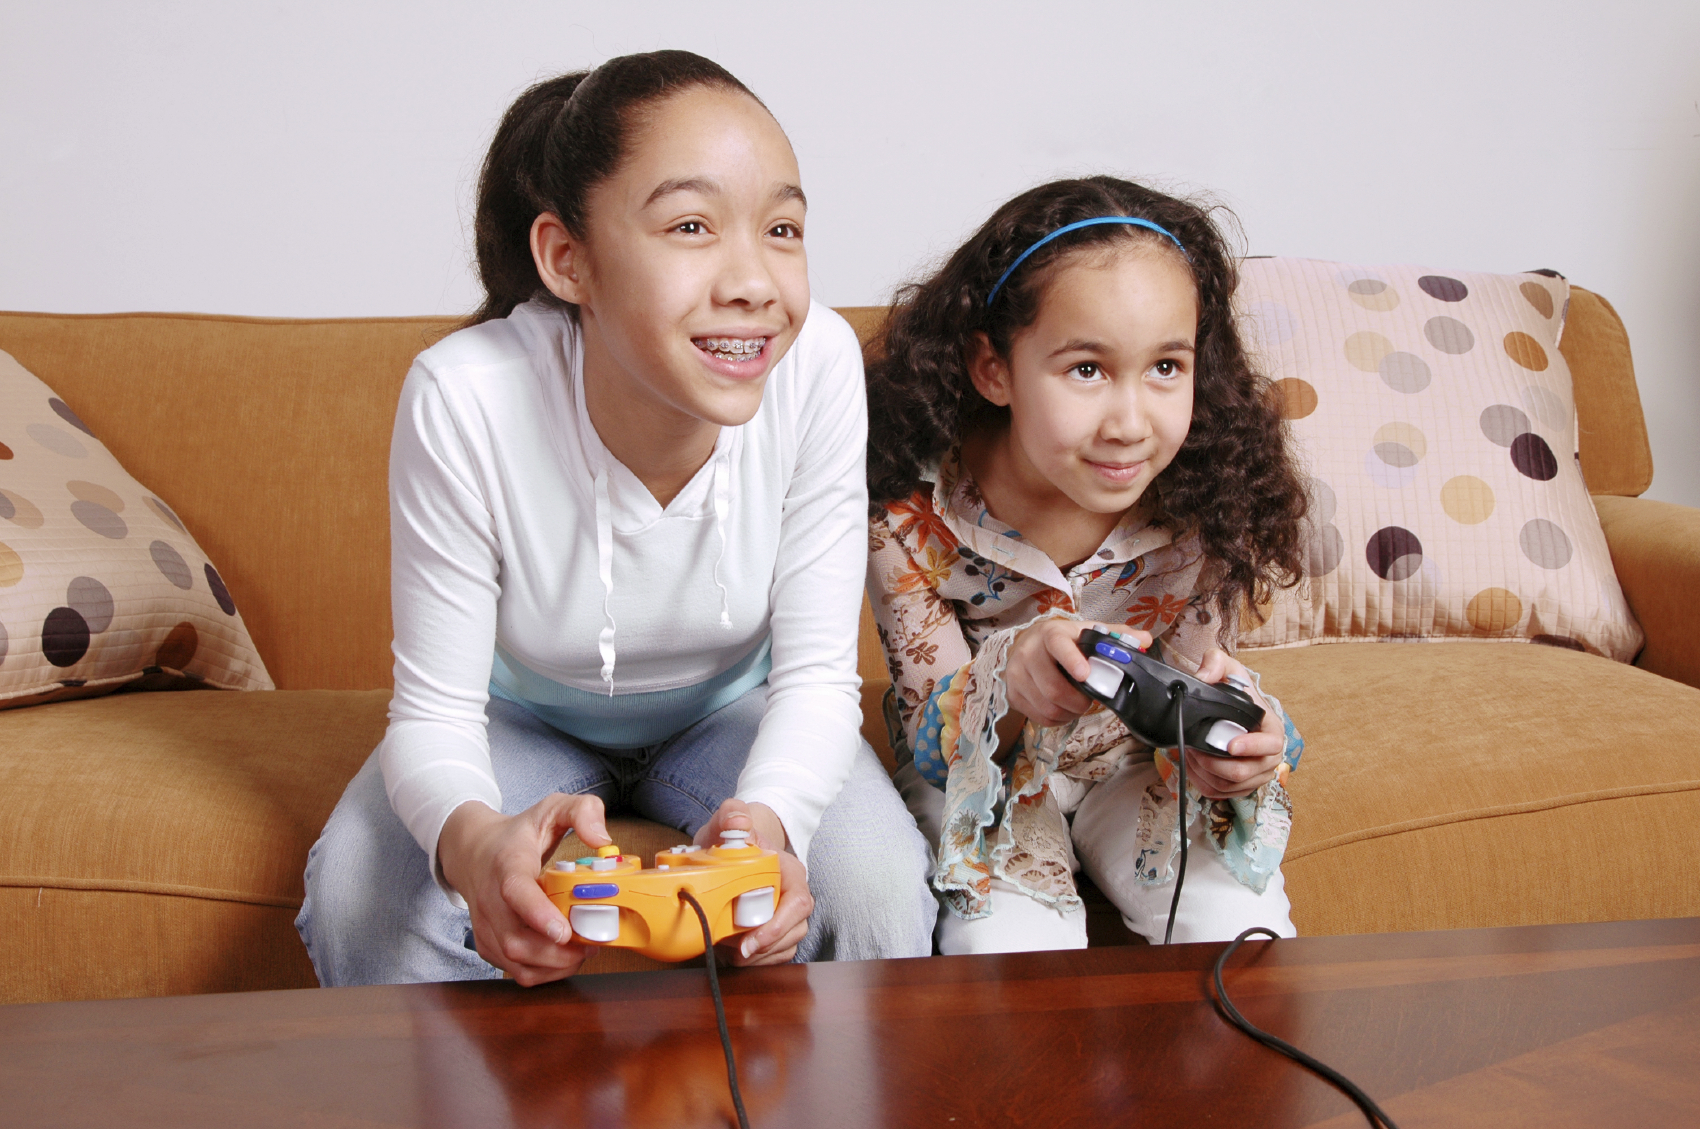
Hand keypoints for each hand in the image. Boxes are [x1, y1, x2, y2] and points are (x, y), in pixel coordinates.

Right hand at [437, 793, 610, 985]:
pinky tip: (564, 958)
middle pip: (517, 940)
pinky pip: (515, 971)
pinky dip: (544, 973)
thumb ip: (583, 811)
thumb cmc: (517, 834)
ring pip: (516, 962)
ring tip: (583, 950)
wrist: (473, 851)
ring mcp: (486, 926)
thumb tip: (603, 841)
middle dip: (559, 951)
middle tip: (591, 941)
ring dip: (555, 965)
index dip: (538, 914)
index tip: (563, 930)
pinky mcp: (488, 945)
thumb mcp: (552, 807)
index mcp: (507, 864)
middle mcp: (491, 900)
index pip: (516, 892)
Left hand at [695, 799, 811, 965]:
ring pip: (786, 946)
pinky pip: (776, 953)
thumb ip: (731, 814)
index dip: (778, 926)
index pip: (798, 904)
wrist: (733, 845)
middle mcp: (795, 895)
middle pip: (794, 931)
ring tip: (729, 953)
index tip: (750, 941)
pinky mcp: (777, 928)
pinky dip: (758, 960)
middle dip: (765, 948)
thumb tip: (738, 822)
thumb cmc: (733, 836)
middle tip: (734, 953)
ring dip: (760, 957)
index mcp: (791, 872)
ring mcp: (787, 913)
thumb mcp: (727, 821)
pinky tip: (733, 954)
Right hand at [1005, 619, 1153, 726]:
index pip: (1058, 645)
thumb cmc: (1064, 640)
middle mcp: (1028, 652)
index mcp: (1051, 634)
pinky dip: (1056, 720)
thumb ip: (1116, 636)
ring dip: (1068, 713)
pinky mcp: (1012, 693)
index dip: (1071, 661)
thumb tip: (1146, 639)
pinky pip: (1038, 717)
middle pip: (1053, 688)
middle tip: (1089, 702)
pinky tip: (1063, 710)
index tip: (1085, 675)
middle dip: (1078, 702)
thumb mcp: (1087, 633)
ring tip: (1077, 706)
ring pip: (1046, 707)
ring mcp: (1016, 674)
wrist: (1027, 643)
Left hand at [1183, 648, 1285, 799]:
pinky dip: (1201, 782)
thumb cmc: (1236, 692)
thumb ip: (1216, 662)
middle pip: (1243, 772)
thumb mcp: (1228, 668)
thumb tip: (1203, 676)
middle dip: (1213, 762)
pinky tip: (1192, 766)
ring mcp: (1255, 774)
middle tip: (1194, 747)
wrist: (1233, 711)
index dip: (1251, 748)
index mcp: (1272, 730)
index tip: (1230, 745)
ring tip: (1191, 752)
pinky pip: (1219, 793)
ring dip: (1204, 772)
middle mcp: (1269, 757)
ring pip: (1228, 785)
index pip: (1270, 746)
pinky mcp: (1239, 786)